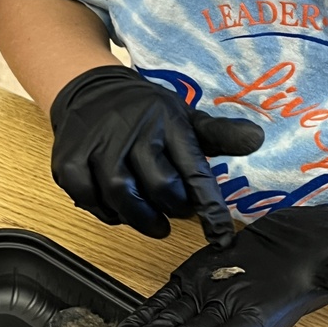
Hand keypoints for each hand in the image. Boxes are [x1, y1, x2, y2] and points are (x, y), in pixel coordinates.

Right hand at [49, 64, 263, 246]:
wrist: (91, 89)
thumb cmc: (148, 112)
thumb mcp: (186, 116)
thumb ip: (220, 134)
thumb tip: (258, 138)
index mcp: (169, 122)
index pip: (195, 170)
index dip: (210, 208)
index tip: (222, 238)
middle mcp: (135, 131)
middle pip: (160, 188)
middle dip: (173, 210)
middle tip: (176, 213)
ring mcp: (99, 145)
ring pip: (123, 197)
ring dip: (141, 218)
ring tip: (152, 221)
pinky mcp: (69, 159)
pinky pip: (89, 199)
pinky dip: (105, 212)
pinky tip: (117, 208)